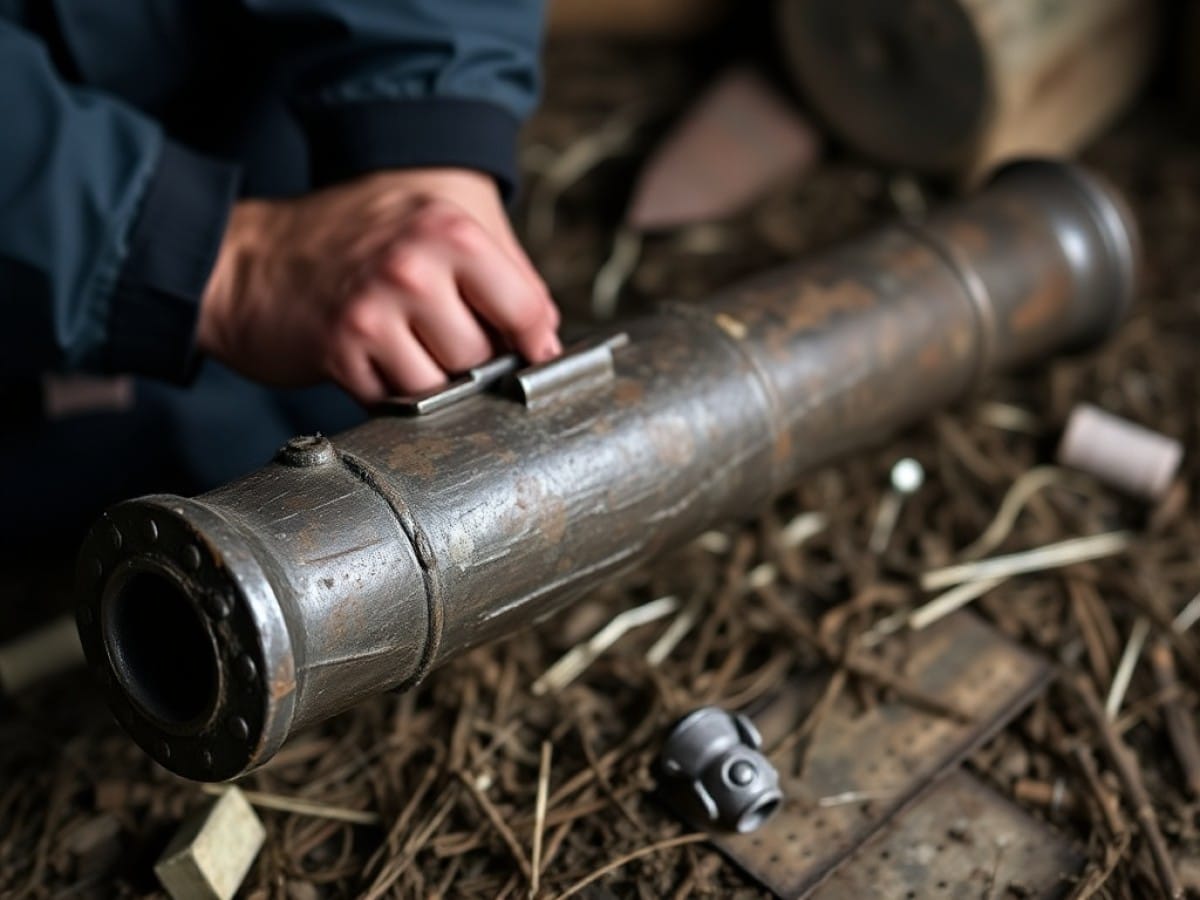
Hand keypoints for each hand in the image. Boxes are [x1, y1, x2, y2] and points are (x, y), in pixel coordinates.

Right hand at [197, 168, 560, 403]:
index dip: (533, 343)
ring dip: (428, 381)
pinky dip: (388, 390)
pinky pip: (396, 400)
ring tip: (401, 345)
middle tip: (437, 338)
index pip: (528, 310)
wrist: (251, 259)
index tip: (529, 356)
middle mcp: (414, 266)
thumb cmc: (348, 239)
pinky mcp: (343, 351)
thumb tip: (547, 335)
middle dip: (467, 361)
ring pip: (443, 387)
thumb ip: (500, 271)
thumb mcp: (430, 222)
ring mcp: (376, 311)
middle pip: (483, 357)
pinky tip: (370, 357)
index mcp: (449, 229)